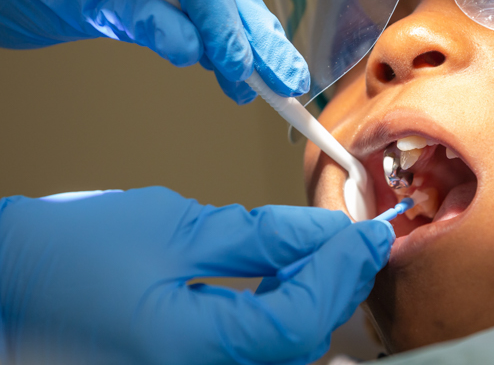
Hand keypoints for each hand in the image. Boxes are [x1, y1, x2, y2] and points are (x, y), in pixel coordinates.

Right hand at [0, 187, 393, 363]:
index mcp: (191, 351)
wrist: (15, 285)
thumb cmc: (75, 255)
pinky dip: (282, 315)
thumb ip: (264, 235)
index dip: (344, 270)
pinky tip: (285, 277)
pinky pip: (256, 352)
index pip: (301, 317)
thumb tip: (324, 229)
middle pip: (301, 342)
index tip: (371, 232)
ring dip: (314, 300)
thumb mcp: (180, 228)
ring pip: (285, 352)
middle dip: (338, 285)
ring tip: (322, 249)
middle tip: (356, 238)